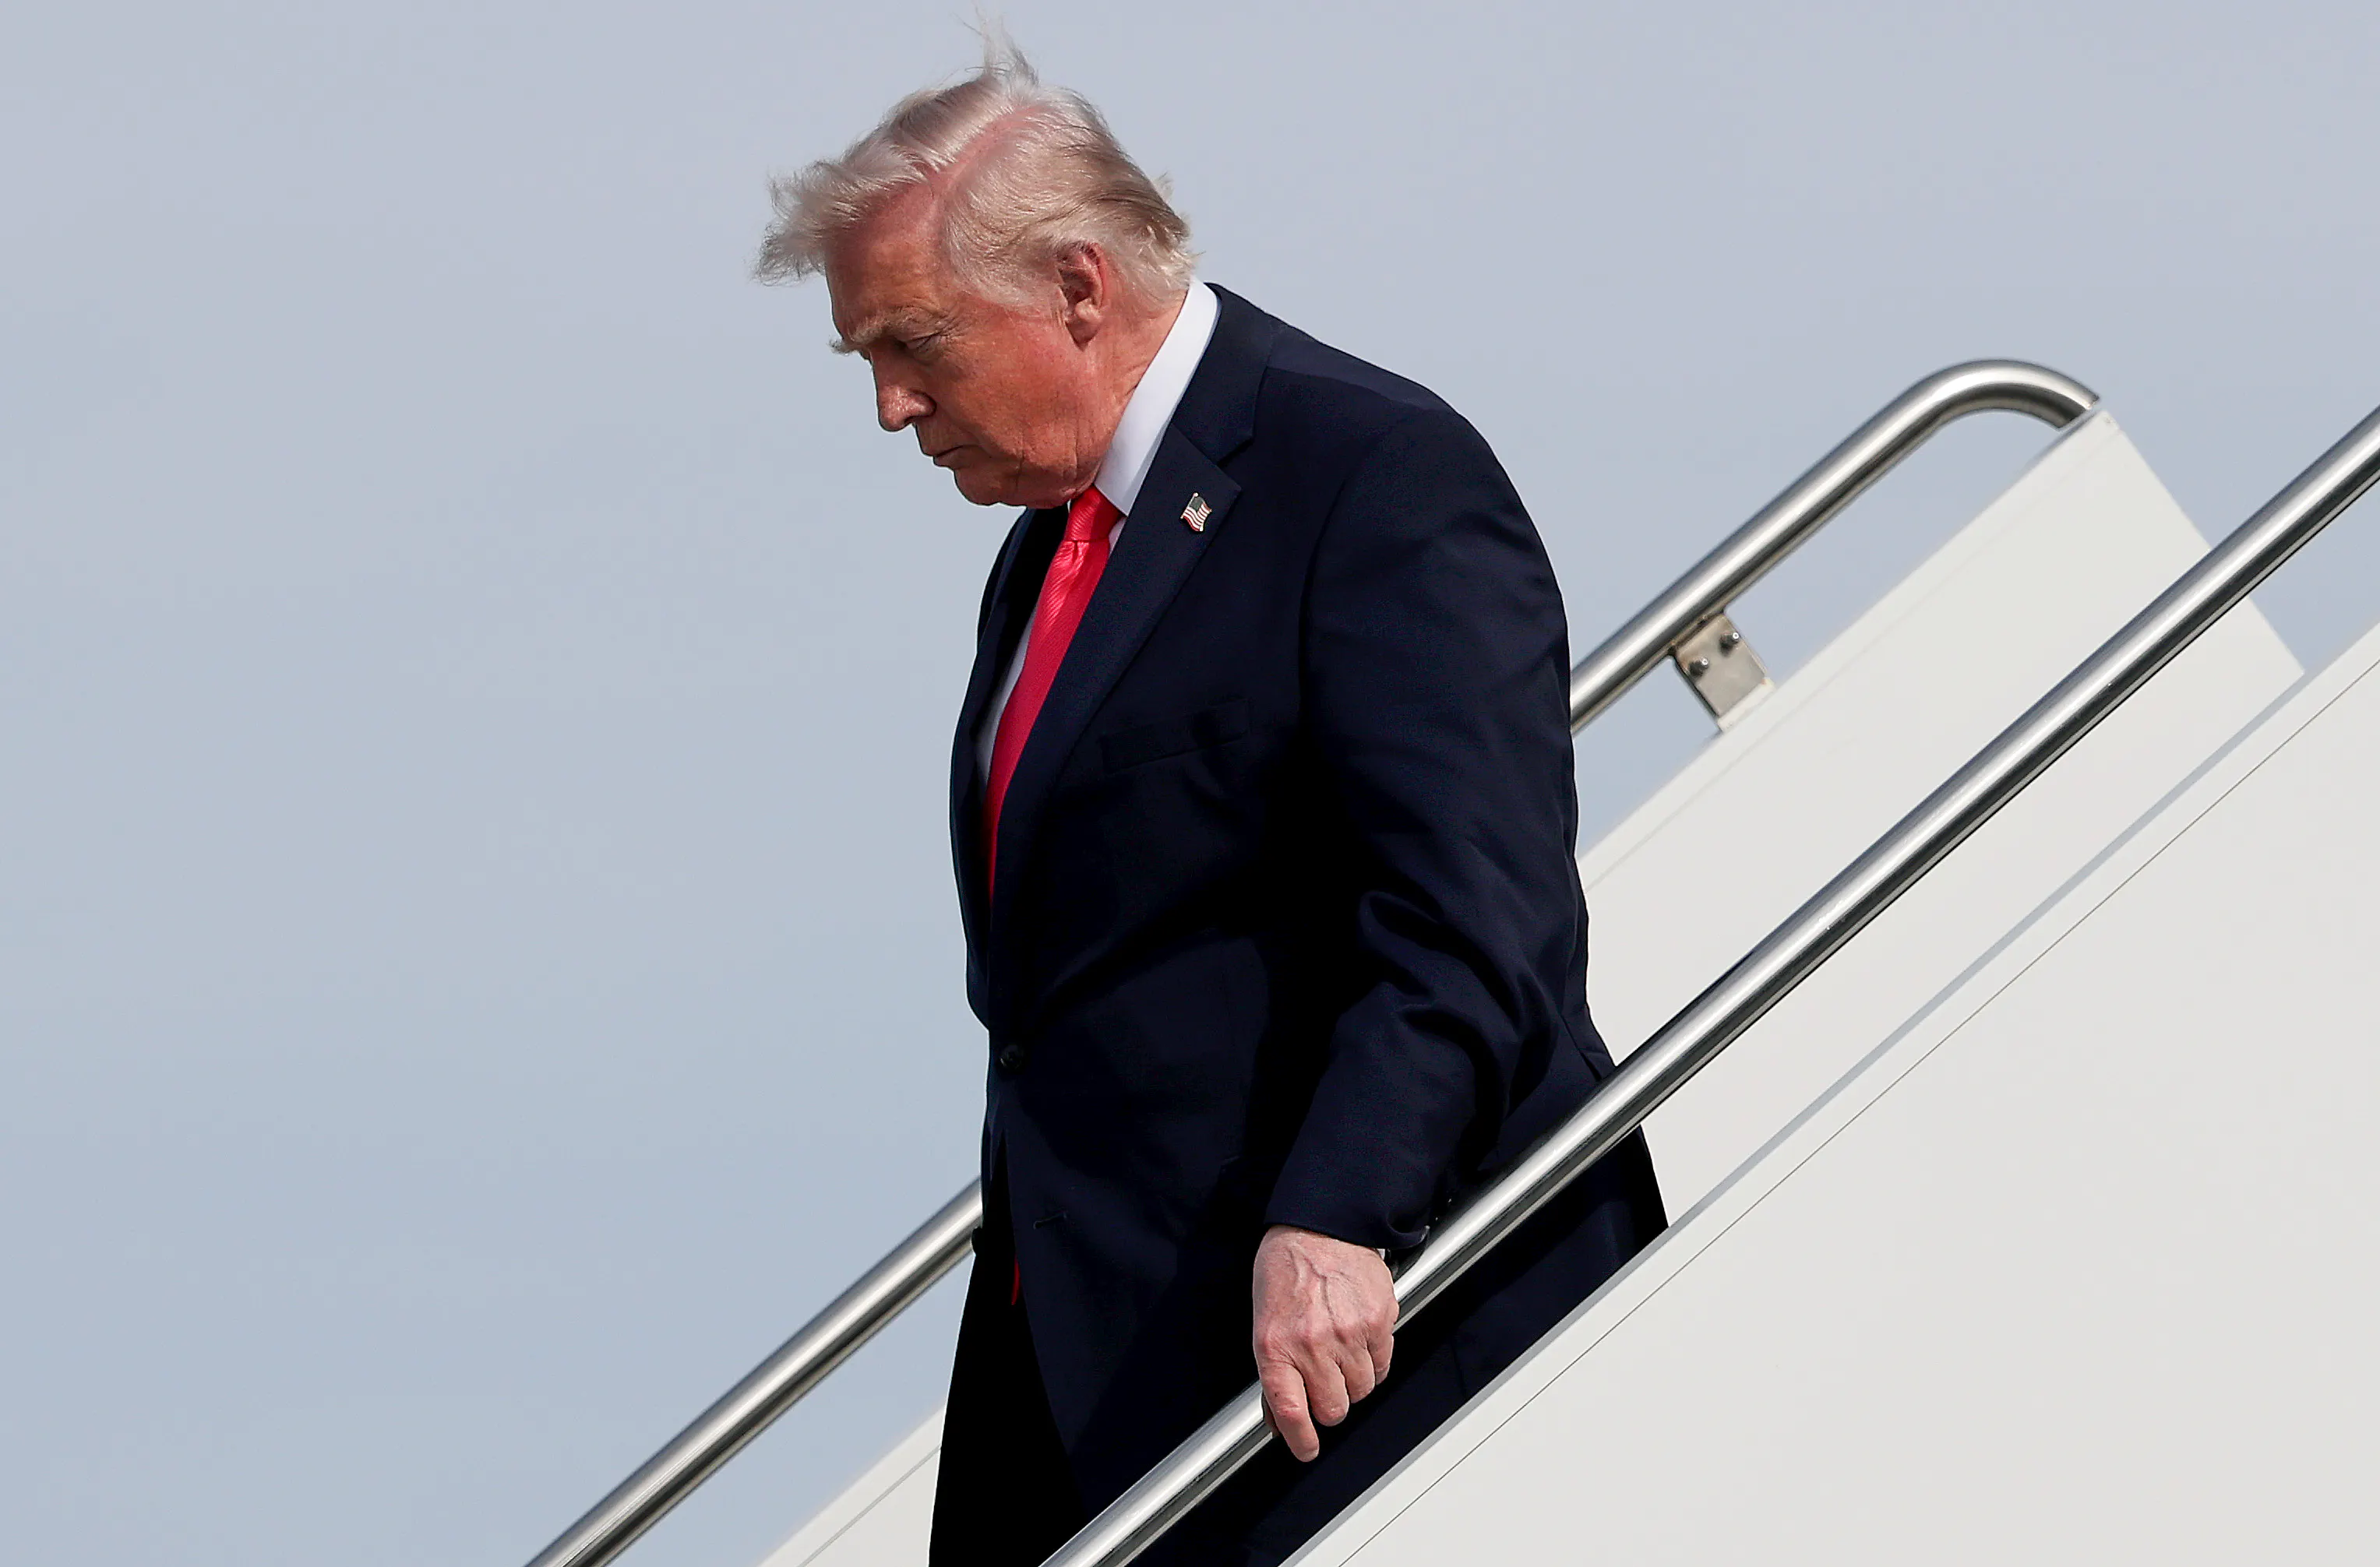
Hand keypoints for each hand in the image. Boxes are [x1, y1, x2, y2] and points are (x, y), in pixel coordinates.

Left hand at [1251, 1224, 1397, 1461]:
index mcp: (1276, 1345)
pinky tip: (1358, 1338)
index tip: (1306, 1449)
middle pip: (1334, 1409)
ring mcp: (1348, 1333)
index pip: (1290, 1411)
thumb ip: (1273, 1374)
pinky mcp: (1378, 1321)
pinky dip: (1373, 1361)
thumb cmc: (1286, 1270)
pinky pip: (1382, 1366)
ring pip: (1361, 1391)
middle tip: (1324, 1383)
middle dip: (1330, 1403)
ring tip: (1340, 1350)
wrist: (1320, 1226)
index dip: (1300, 1440)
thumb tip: (1277, 1419)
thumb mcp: (1264, 1322)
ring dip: (1352, 1381)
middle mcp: (1312, 1343)